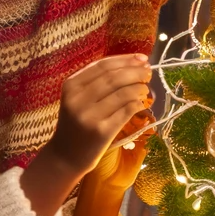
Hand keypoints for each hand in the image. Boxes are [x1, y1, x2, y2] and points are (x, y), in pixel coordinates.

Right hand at [20, 54, 151, 215]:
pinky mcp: (101, 131)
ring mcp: (89, 116)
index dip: (126, 60)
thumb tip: (134, 64)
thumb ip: (97, 82)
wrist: (65, 156)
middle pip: (114, 78)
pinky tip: (142, 104)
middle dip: (136, 72)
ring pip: (123, 93)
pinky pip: (126, 111)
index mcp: (71, 86)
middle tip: (149, 73)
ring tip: (145, 89)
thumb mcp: (78, 99)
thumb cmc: (76, 124)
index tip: (142, 59)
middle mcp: (78, 99)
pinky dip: (138, 104)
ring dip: (139, 88)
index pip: (103, 66)